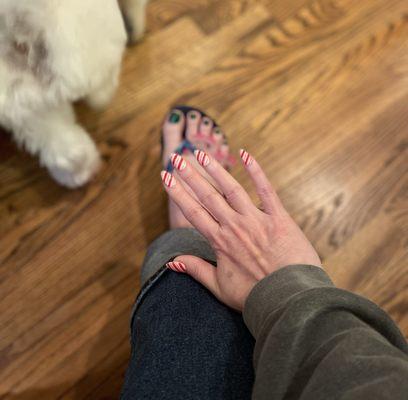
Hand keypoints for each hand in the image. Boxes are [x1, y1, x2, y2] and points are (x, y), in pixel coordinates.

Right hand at [161, 150, 321, 310]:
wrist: (288, 299)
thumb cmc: (254, 296)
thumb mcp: (219, 287)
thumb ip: (196, 270)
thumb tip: (172, 262)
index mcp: (219, 242)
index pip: (193, 212)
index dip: (178, 193)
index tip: (165, 177)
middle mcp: (234, 226)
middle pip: (208, 196)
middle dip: (190, 176)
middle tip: (177, 158)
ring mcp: (256, 220)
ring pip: (231, 188)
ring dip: (215, 170)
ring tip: (201, 154)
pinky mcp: (278, 218)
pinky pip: (266, 190)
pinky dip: (256, 171)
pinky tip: (245, 154)